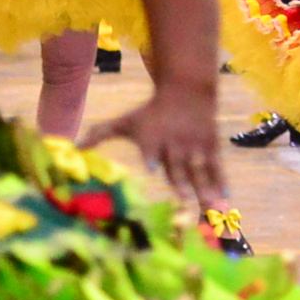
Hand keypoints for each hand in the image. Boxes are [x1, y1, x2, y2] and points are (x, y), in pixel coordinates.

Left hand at [88, 80, 228, 211]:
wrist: (186, 91)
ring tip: (214, 207)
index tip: (151, 168)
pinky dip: (221, 180)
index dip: (151, 157)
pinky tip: (226, 196)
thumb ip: (100, 134)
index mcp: (153, 139)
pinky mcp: (210, 146)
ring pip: (201, 171)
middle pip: (179, 168)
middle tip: (188, 204)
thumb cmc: (150, 112)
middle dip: (184, 185)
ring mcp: (195, 146)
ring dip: (208, 190)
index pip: (151, 149)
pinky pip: (217, 166)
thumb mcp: (125, 121)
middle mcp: (175, 144)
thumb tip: (72, 147)